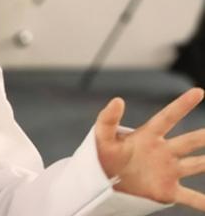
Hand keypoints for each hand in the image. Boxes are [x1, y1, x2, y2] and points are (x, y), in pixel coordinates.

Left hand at [95, 88, 204, 209]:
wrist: (100, 182)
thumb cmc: (100, 157)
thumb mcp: (102, 138)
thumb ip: (107, 119)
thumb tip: (117, 100)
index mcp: (147, 136)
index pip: (168, 117)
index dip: (182, 105)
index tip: (198, 91)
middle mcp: (162, 152)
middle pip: (189, 141)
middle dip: (204, 136)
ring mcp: (167, 171)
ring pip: (196, 165)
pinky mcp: (167, 190)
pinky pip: (191, 197)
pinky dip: (203, 202)